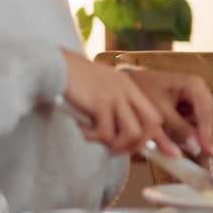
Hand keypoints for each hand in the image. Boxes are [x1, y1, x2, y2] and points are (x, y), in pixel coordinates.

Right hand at [61, 51, 175, 155]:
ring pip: (132, 133)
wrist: (57, 64)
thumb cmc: (76, 81)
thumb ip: (115, 106)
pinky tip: (82, 129)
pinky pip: (106, 133)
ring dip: (116, 145)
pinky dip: (94, 137)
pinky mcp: (100, 103)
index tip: (139, 148)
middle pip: (151, 125)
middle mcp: (127, 91)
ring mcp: (115, 96)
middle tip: (116, 148)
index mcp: (130, 87)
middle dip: (137, 143)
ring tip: (99, 140)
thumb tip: (123, 136)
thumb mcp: (103, 89)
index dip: (151, 137)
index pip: (155, 116)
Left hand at [121, 67, 212, 157]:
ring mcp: (201, 102)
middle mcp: (203, 93)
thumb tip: (196, 148)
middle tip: (200, 152)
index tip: (204, 153)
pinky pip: (204, 128)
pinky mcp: (196, 111)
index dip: (208, 136)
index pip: (209, 115)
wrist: (130, 82)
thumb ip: (179, 129)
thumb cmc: (143, 91)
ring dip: (205, 139)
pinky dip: (197, 137)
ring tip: (186, 148)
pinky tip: (181, 142)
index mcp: (195, 86)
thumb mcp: (159, 111)